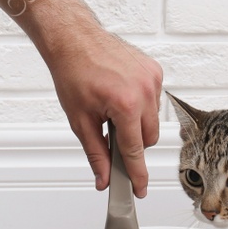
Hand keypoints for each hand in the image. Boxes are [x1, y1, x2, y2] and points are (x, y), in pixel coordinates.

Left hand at [48, 25, 164, 197]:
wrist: (74, 39)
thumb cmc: (73, 72)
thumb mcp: (80, 120)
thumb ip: (96, 153)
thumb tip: (103, 177)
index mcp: (126, 104)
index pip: (135, 151)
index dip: (136, 174)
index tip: (140, 188)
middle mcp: (144, 90)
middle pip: (148, 138)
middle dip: (131, 143)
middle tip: (109, 135)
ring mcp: (152, 78)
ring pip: (152, 119)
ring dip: (136, 123)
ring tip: (111, 108)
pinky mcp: (154, 70)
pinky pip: (154, 99)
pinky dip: (140, 104)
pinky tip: (120, 95)